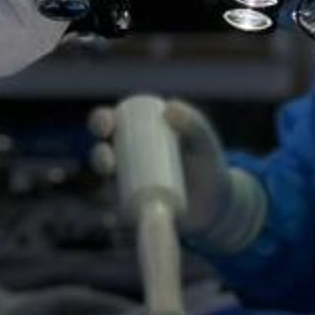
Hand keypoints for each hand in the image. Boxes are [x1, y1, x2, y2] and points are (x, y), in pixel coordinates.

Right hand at [89, 98, 267, 255]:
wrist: (216, 207)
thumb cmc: (209, 168)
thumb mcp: (205, 145)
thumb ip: (195, 124)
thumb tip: (169, 106)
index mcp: (141, 135)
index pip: (114, 124)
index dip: (102, 121)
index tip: (108, 123)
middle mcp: (130, 158)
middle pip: (103, 151)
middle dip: (97, 151)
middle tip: (109, 157)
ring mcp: (129, 184)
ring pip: (105, 177)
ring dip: (101, 175)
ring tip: (112, 172)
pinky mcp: (133, 208)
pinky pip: (114, 206)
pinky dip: (110, 208)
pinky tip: (111, 208)